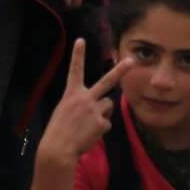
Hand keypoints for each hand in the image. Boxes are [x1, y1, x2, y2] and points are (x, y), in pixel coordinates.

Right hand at [34, 40, 129, 171]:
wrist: (58, 149)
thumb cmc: (58, 131)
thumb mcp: (64, 111)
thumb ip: (80, 104)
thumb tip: (98, 106)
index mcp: (71, 94)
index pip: (75, 71)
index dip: (78, 55)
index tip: (81, 40)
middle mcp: (85, 98)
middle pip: (106, 81)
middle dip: (120, 70)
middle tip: (131, 60)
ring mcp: (95, 110)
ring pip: (108, 106)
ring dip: (102, 113)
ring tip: (88, 125)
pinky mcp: (103, 123)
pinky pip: (106, 123)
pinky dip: (100, 129)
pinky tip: (89, 135)